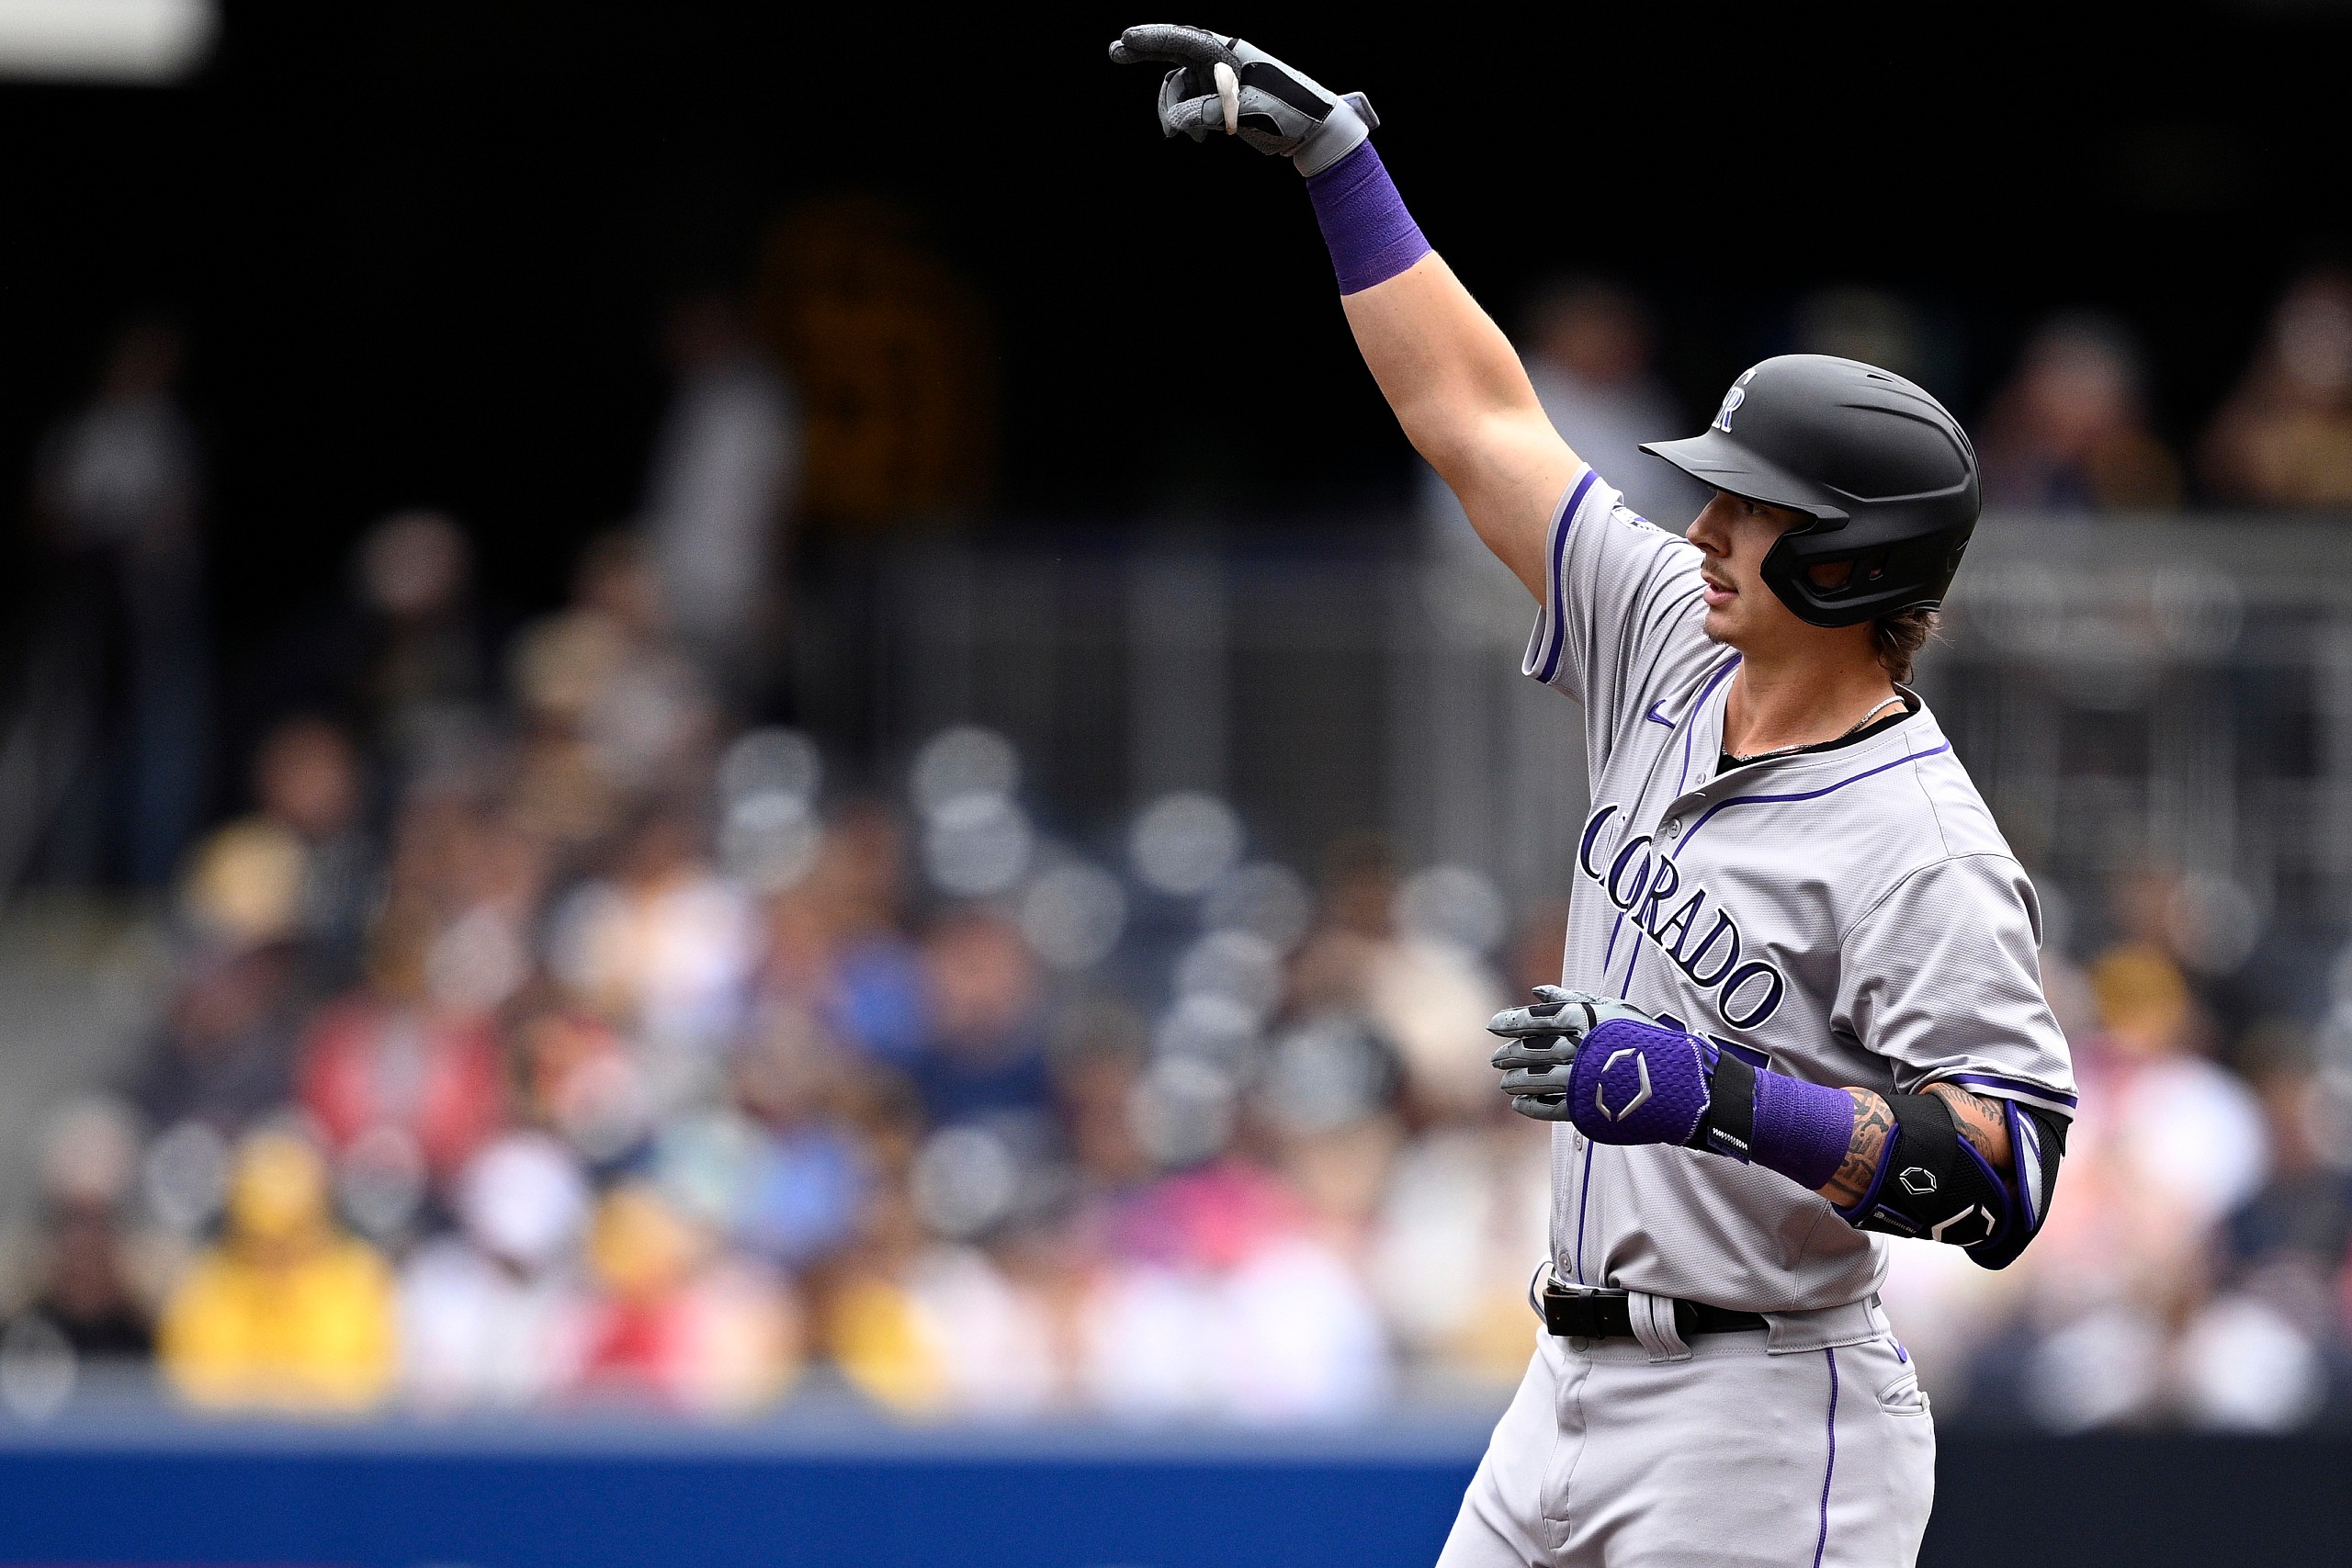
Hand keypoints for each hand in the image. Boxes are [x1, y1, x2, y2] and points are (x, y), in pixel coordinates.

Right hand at [1107, 24, 1377, 175]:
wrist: (1314, 131)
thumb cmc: (1290, 111)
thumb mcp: (1251, 111)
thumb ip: (1210, 111)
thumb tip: (1176, 118)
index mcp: (1231, 54)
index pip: (1187, 40)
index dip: (1155, 39)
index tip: (1128, 39)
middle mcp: (1221, 62)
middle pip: (1175, 55)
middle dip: (1147, 53)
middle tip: (1115, 51)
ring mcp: (1218, 81)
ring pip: (1179, 89)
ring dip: (1172, 110)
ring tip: (1181, 136)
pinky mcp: (1218, 102)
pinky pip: (1188, 106)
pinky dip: (1184, 121)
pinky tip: (1193, 138)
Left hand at [1486, 986, 1654, 1122]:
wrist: (1679, 1082)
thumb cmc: (1644, 1040)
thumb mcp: (1613, 1010)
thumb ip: (1573, 999)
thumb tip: (1536, 991)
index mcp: (1588, 1021)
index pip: (1539, 1018)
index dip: (1512, 1021)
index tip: (1494, 1025)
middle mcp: (1582, 1049)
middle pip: (1534, 1049)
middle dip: (1510, 1053)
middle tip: (1495, 1059)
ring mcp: (1584, 1080)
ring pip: (1537, 1079)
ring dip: (1516, 1080)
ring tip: (1504, 1082)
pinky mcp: (1588, 1108)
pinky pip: (1550, 1107)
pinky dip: (1531, 1106)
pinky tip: (1519, 1104)